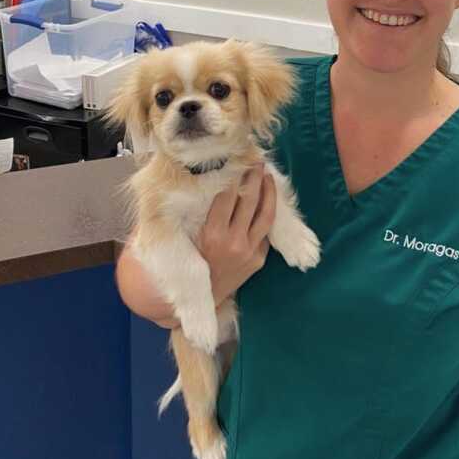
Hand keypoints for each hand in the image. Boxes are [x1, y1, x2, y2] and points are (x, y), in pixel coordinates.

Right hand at [196, 166, 276, 306]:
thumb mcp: (189, 237)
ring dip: (268, 192)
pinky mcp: (259, 259)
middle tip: (256, 161)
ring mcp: (249, 251)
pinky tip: (268, 199)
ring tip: (268, 175)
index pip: (227, 197)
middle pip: (249, 201)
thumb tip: (206, 181)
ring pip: (265, 215)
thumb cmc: (191, 262)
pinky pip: (266, 232)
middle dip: (254, 178)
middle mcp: (233, 242)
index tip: (236, 161)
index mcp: (212, 235)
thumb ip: (199, 213)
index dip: (233, 177)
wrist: (203, 298)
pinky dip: (267, 213)